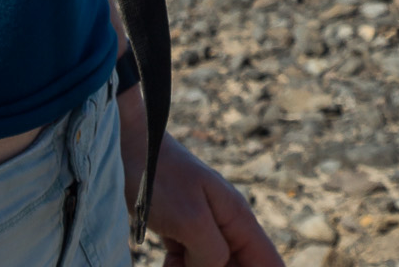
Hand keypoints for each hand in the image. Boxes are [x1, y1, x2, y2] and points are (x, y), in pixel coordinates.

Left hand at [118, 86, 283, 266]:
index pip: (270, 264)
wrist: (129, 144)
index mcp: (239, 220)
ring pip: (213, 266)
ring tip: (176, 260)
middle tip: (190, 260)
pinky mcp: (184, 232)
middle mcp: (228, 227)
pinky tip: (169, 260)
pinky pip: (191, 263)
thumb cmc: (160, 176)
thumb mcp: (191, 221)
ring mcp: (206, 229)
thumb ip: (212, 254)